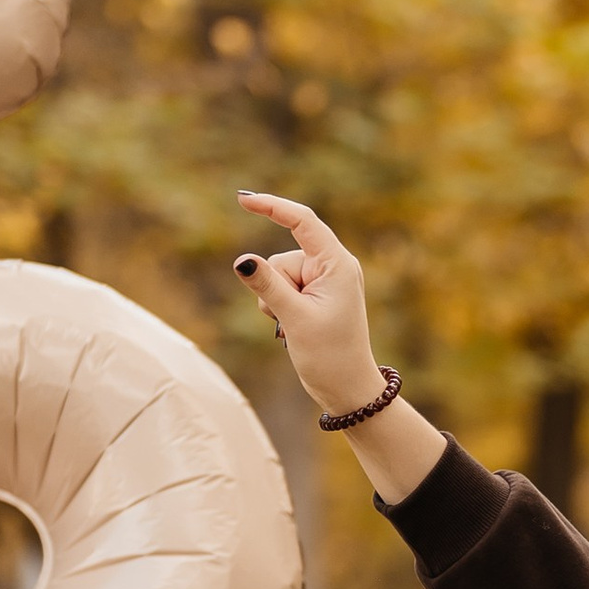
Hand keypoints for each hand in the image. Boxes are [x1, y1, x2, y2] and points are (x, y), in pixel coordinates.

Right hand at [233, 194, 387, 415]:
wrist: (347, 389)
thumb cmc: (330, 356)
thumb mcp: (294, 318)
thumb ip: (267, 286)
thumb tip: (241, 260)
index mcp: (338, 264)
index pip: (302, 222)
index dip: (273, 207)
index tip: (243, 199)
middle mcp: (333, 266)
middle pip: (283, 257)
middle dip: (276, 286)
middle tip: (296, 318)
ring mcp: (325, 281)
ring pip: (277, 275)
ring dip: (277, 301)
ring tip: (297, 326)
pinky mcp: (315, 295)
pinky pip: (282, 289)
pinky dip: (279, 307)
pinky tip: (294, 328)